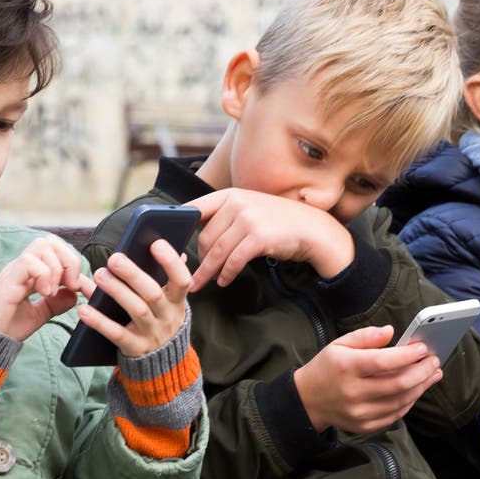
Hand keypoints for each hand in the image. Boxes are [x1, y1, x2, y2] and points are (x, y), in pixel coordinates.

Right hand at [0, 235, 89, 341]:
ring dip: (56, 268)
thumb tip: (74, 293)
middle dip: (68, 260)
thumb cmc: (8, 325)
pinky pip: (29, 261)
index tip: (77, 287)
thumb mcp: (40, 314)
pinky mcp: (8, 280)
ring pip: (41, 246)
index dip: (72, 263)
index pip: (54, 250)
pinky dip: (43, 274)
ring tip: (53, 291)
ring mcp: (14, 270)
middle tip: (70, 285)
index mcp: (30, 272)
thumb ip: (57, 303)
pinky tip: (44, 293)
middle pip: (50, 241)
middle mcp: (22, 267)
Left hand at [80, 238, 191, 357]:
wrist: (163, 362)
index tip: (155, 243)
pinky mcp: (135, 348)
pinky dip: (99, 322)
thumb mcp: (166, 299)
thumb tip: (154, 241)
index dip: (171, 261)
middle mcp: (168, 316)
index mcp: (176, 300)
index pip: (181, 279)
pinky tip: (84, 309)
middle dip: (134, 274)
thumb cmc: (159, 318)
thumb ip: (160, 273)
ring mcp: (153, 333)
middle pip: (153, 293)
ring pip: (137, 310)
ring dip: (117, 291)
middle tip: (114, 258)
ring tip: (99, 275)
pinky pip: (117, 334)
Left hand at [187, 188, 354, 289]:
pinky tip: (224, 281)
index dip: (179, 225)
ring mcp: (249, 219)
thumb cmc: (279, 222)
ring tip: (201, 284)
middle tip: (192, 274)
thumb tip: (197, 233)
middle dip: (199, 259)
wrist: (312, 229)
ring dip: (208, 271)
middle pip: (206, 236)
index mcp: (231, 195)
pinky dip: (226, 273)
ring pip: (217, 250)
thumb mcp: (251, 209)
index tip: (166, 242)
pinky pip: (234, 260)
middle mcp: (238, 203)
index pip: (196, 208)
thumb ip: (226, 216)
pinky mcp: (259, 237)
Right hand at [294, 325, 441, 432]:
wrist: (307, 401)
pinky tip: (417, 389)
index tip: (423, 348)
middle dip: (422, 371)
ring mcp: (359, 412)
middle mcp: (353, 392)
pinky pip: (395, 415)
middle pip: (398, 383)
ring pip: (401, 401)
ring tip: (433, 374)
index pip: (383, 361)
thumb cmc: (327, 368)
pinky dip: (409, 401)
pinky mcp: (364, 426)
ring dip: (421, 386)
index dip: (407, 355)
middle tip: (434, 361)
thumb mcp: (338, 345)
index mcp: (346, 367)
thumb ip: (365, 336)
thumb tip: (390, 331)